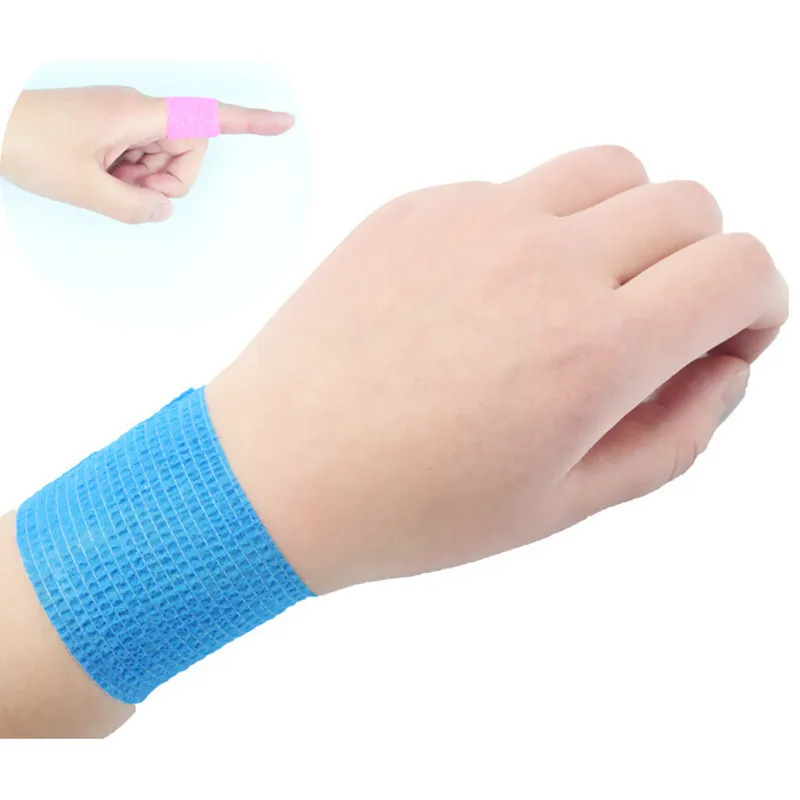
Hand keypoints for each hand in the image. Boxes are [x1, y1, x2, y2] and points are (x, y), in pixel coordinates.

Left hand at [0, 86, 294, 222]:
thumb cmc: (25, 141)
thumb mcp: (84, 188)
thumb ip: (134, 206)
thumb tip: (164, 209)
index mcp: (137, 115)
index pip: (207, 117)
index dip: (250, 121)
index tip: (284, 122)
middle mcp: (138, 111)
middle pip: (188, 149)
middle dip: (169, 179)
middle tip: (128, 189)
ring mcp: (126, 119)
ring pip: (165, 158)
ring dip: (144, 180)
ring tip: (104, 179)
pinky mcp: (115, 128)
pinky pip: (142, 157)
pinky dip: (131, 175)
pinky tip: (102, 175)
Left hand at [205, 145, 788, 594]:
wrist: (278, 472)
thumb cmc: (413, 505)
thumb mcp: (563, 502)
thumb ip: (674, 435)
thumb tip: (721, 368)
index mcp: (592, 349)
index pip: (740, 269)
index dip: (755, 305)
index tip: (721, 339)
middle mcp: (543, 263)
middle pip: (688, 206)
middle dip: (697, 265)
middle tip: (650, 324)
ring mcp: (475, 221)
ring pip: (611, 170)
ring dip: (626, 226)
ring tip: (579, 295)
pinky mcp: (419, 207)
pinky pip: (516, 189)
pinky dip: (535, 230)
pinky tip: (485, 298)